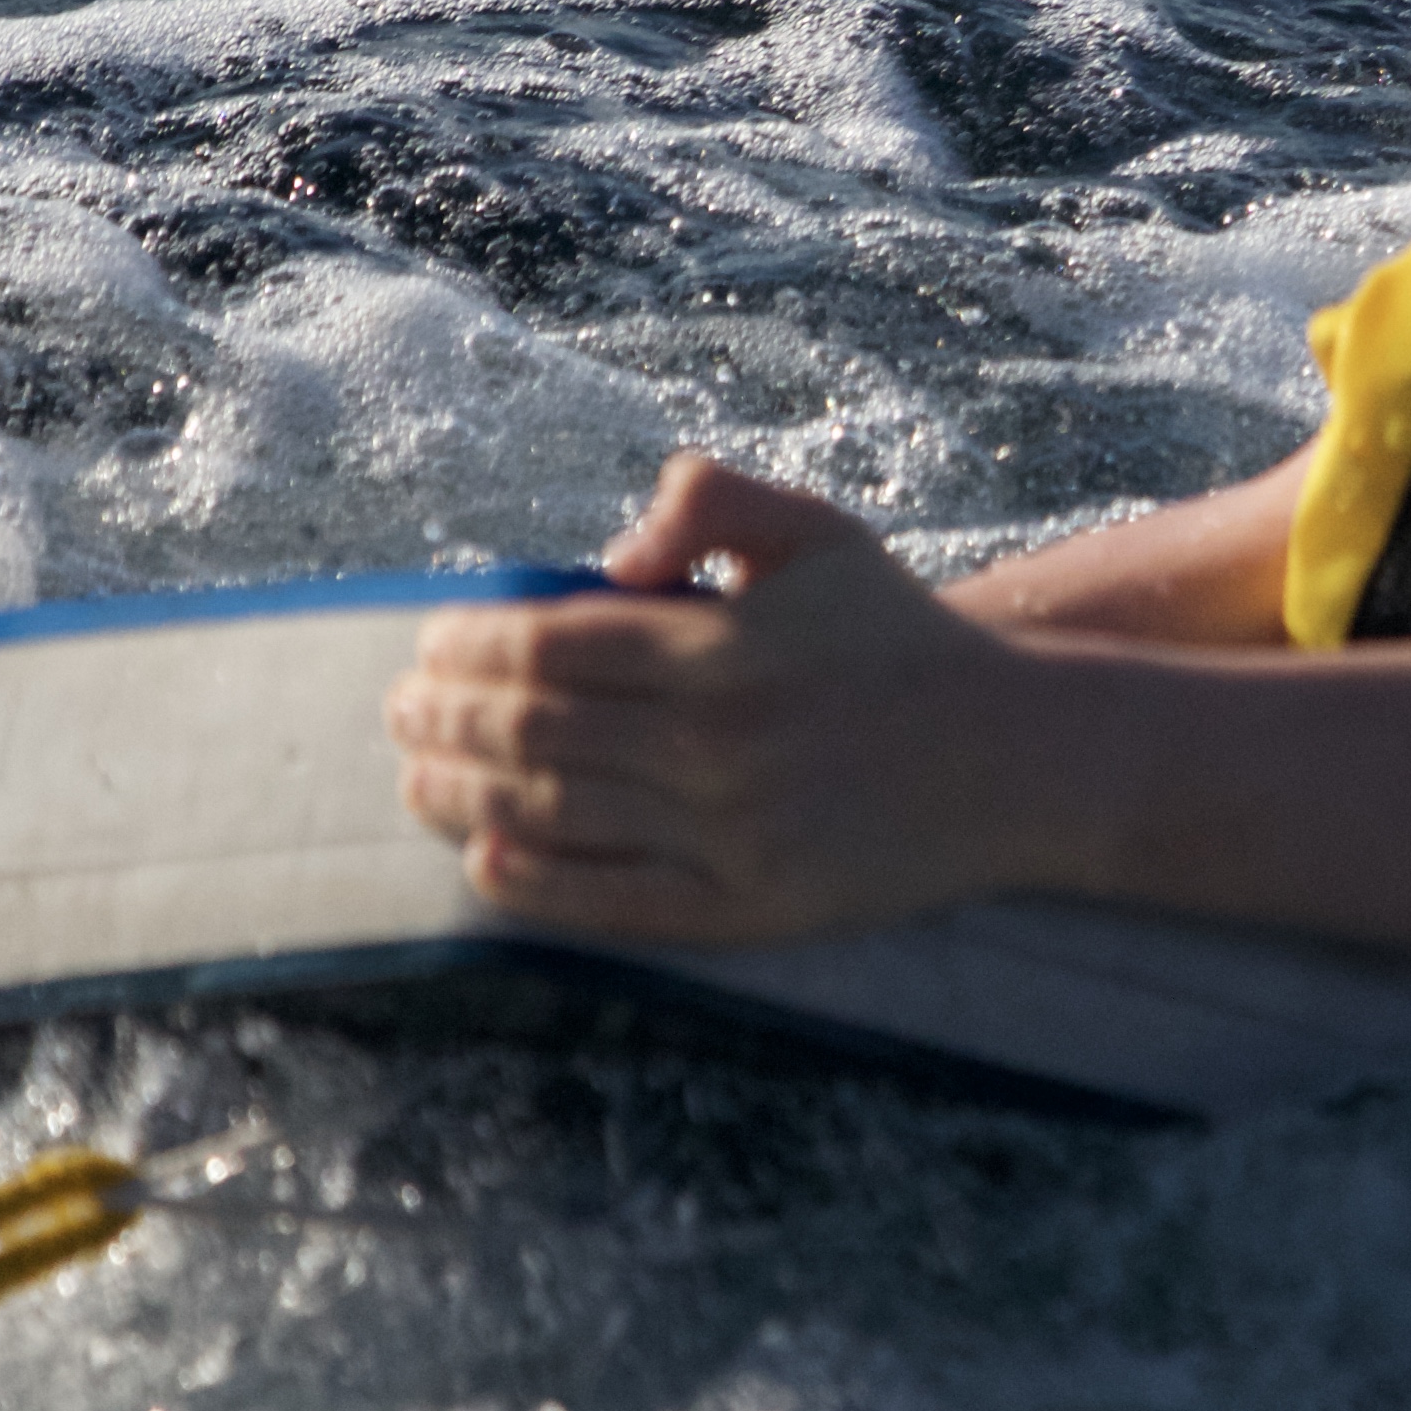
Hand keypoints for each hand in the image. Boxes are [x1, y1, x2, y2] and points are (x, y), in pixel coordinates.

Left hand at [390, 452, 1035, 944]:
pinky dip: (533, 885)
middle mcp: (713, 744)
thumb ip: (710, 503)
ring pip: (553, 816)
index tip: (427, 646)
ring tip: (416, 781)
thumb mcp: (816, 532)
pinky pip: (611, 902)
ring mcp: (727, 834)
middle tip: (398, 712)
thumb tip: (606, 555)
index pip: (547, 645)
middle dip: (444, 719)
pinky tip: (484, 861)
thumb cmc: (897, 635)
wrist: (1013, 756)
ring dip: (463, 797)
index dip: (467, 646)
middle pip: (532, 732)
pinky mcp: (746, 907)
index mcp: (718, 647)